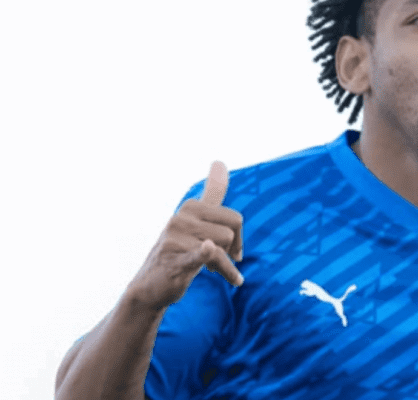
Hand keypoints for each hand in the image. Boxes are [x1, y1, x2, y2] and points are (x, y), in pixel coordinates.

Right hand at [127, 161, 243, 311]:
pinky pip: (200, 252)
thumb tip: (220, 161)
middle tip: (218, 263)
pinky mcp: (175, 260)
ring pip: (223, 248)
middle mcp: (182, 218)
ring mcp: (177, 238)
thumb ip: (211, 192)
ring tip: (209, 272)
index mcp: (191, 207)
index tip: (233, 250)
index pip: (234, 218)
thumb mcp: (194, 219)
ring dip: (224, 267)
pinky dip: (205, 252)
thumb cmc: (179, 250)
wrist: (150, 286)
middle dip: (231, 251)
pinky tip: (207, 249)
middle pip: (231, 232)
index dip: (237, 238)